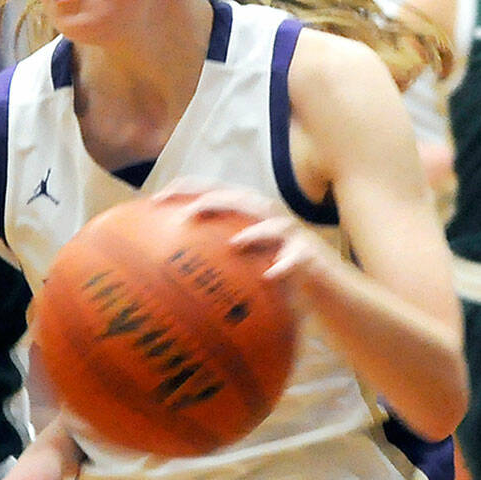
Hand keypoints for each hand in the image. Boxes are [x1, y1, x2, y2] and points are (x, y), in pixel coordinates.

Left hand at [155, 178, 338, 284]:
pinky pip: (297, 258)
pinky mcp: (310, 256)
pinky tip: (270, 275)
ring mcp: (291, 235)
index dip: (186, 188)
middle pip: (240, 197)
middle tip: (184, 214)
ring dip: (254, 230)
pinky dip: (285, 264)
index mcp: (246, 214)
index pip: (214, 190)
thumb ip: (210, 260)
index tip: (156, 200)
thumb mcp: (239, 265)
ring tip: (234, 242)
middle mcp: (268, 217)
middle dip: (213, 199)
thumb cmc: (273, 276)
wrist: (324, 290)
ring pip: (273, 222)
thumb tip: (161, 275)